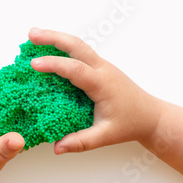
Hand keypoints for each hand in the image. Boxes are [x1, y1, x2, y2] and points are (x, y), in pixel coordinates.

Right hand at [29, 27, 162, 153]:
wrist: (151, 116)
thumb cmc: (130, 124)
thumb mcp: (106, 136)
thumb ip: (81, 142)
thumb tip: (56, 148)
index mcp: (102, 84)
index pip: (76, 69)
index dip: (55, 65)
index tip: (34, 64)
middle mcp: (103, 69)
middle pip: (77, 45)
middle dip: (53, 37)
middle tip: (31, 34)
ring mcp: (102, 65)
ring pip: (78, 45)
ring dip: (57, 38)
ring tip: (34, 35)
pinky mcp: (100, 67)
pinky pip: (80, 52)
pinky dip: (64, 46)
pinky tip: (50, 48)